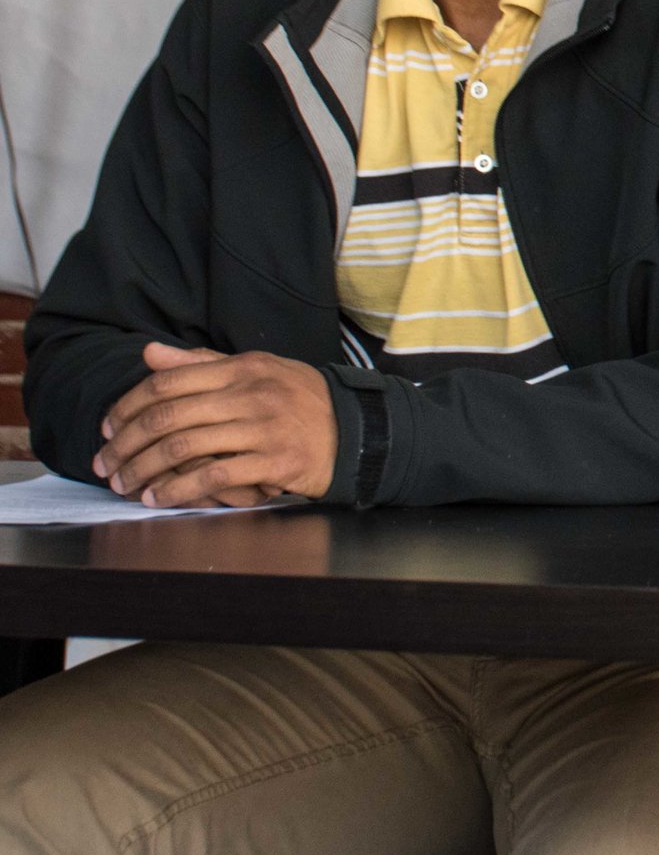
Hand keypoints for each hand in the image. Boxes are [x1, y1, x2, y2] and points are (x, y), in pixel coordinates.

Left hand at [93, 343, 337, 507]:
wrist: (358, 431)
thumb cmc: (300, 401)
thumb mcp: (257, 370)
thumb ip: (202, 363)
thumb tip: (149, 354)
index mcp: (243, 367)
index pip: (167, 381)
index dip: (127, 406)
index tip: (107, 428)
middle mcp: (251, 392)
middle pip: (166, 416)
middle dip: (125, 444)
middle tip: (105, 464)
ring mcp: (264, 427)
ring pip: (183, 447)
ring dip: (144, 471)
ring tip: (126, 485)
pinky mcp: (275, 461)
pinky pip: (213, 476)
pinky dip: (178, 491)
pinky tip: (159, 499)